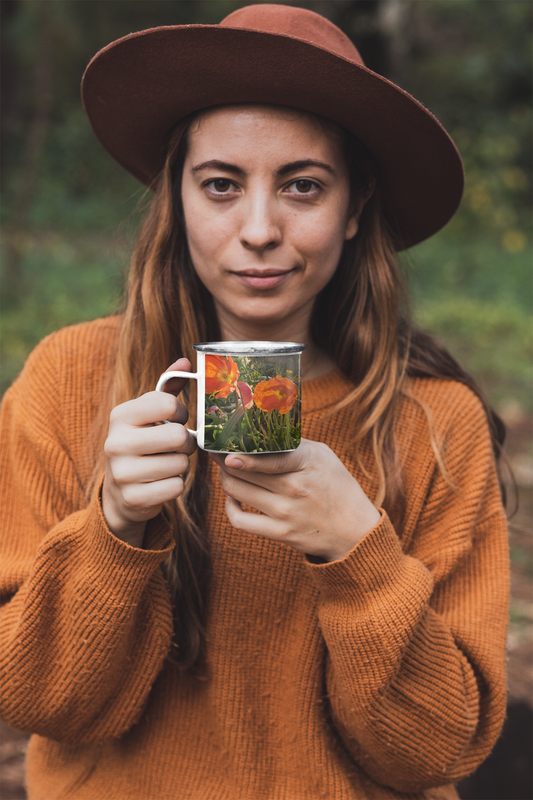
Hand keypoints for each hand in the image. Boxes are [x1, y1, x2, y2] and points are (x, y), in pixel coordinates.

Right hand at [102, 358, 196, 547]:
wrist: (120, 492)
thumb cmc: (142, 443)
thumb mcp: (149, 415)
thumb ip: (168, 388)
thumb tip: (186, 361)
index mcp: (120, 415)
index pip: (168, 403)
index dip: (182, 412)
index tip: (177, 419)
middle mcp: (116, 442)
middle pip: (178, 436)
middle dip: (186, 443)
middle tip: (177, 446)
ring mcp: (122, 473)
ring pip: (180, 463)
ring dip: (181, 465)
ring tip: (166, 463)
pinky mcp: (134, 498)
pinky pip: (176, 487)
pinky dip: (176, 485)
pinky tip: (161, 482)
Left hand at [212, 439, 380, 561]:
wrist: (355, 530)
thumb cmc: (338, 487)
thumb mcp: (323, 456)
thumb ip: (293, 444)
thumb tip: (260, 432)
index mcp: (306, 463)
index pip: (269, 456)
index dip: (241, 454)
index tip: (223, 448)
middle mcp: (294, 488)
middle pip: (243, 471)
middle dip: (223, 459)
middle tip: (216, 451)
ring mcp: (285, 512)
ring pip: (237, 491)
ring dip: (225, 478)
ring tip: (226, 470)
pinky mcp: (279, 532)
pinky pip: (240, 520)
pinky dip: (230, 507)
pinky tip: (233, 497)